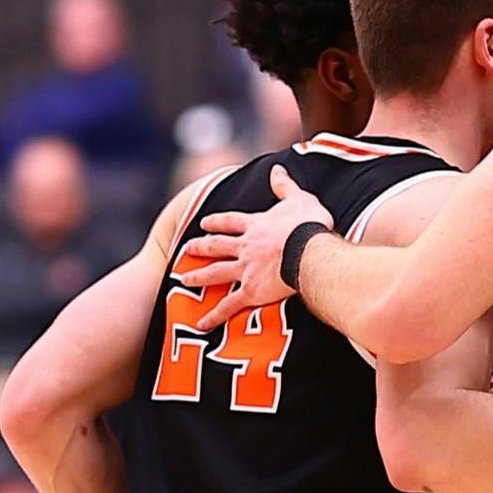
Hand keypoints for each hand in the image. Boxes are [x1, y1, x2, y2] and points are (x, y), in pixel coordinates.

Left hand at [179, 166, 332, 330]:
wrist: (309, 251)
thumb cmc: (309, 225)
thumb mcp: (299, 199)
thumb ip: (285, 186)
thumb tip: (277, 169)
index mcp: (256, 225)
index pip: (231, 222)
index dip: (217, 222)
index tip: (204, 223)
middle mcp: (245, 246)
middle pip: (216, 246)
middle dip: (199, 247)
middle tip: (185, 249)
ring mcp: (245, 269)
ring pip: (215, 273)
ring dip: (198, 277)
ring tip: (183, 280)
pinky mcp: (251, 291)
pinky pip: (228, 305)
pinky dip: (214, 315)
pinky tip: (201, 324)